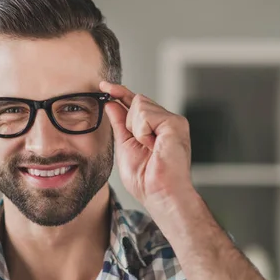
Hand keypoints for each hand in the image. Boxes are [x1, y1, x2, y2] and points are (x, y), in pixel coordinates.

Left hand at [100, 81, 194, 209]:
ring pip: (139, 104)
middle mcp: (166, 121)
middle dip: (129, 122)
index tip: (103, 85)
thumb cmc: (145, 179)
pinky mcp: (175, 123)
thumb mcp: (125, 145)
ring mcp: (173, 121)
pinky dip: (142, 132)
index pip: (135, 103)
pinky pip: (145, 114)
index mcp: (155, 127)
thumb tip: (111, 102)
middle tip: (142, 147)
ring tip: (149, 148)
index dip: (119, 92)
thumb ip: (119, 123)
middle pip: (136, 100)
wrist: (159, 194)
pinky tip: (153, 146)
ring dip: (136, 129)